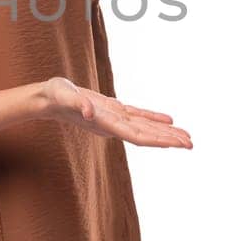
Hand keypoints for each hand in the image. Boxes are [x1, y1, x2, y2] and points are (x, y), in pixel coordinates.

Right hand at [42, 77, 192, 149]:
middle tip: (191, 144)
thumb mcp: (64, 95)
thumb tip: (89, 111)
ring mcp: (115, 118)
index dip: (158, 139)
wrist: (48, 99)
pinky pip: (139, 116)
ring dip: (166, 132)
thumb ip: (77, 103)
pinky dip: (154, 118)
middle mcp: (113, 125)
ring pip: (145, 127)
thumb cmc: (55, 96)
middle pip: (146, 135)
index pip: (137, 135)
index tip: (176, 144)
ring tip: (186, 137)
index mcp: (106, 123)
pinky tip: (169, 120)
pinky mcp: (114, 110)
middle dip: (168, 139)